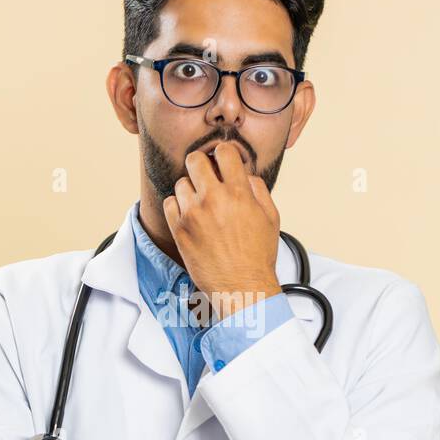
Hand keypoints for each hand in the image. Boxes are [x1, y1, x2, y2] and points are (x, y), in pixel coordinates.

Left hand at [162, 140, 282, 321]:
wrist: (241, 287)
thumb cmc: (258, 256)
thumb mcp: (270, 218)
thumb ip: (258, 190)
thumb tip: (245, 175)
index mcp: (239, 193)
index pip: (224, 152)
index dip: (223, 153)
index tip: (222, 161)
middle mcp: (213, 199)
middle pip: (195, 160)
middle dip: (201, 164)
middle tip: (205, 175)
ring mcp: (193, 214)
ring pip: (181, 182)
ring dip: (190, 189)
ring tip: (200, 203)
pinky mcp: (179, 230)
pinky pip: (169, 203)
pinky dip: (177, 206)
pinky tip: (189, 215)